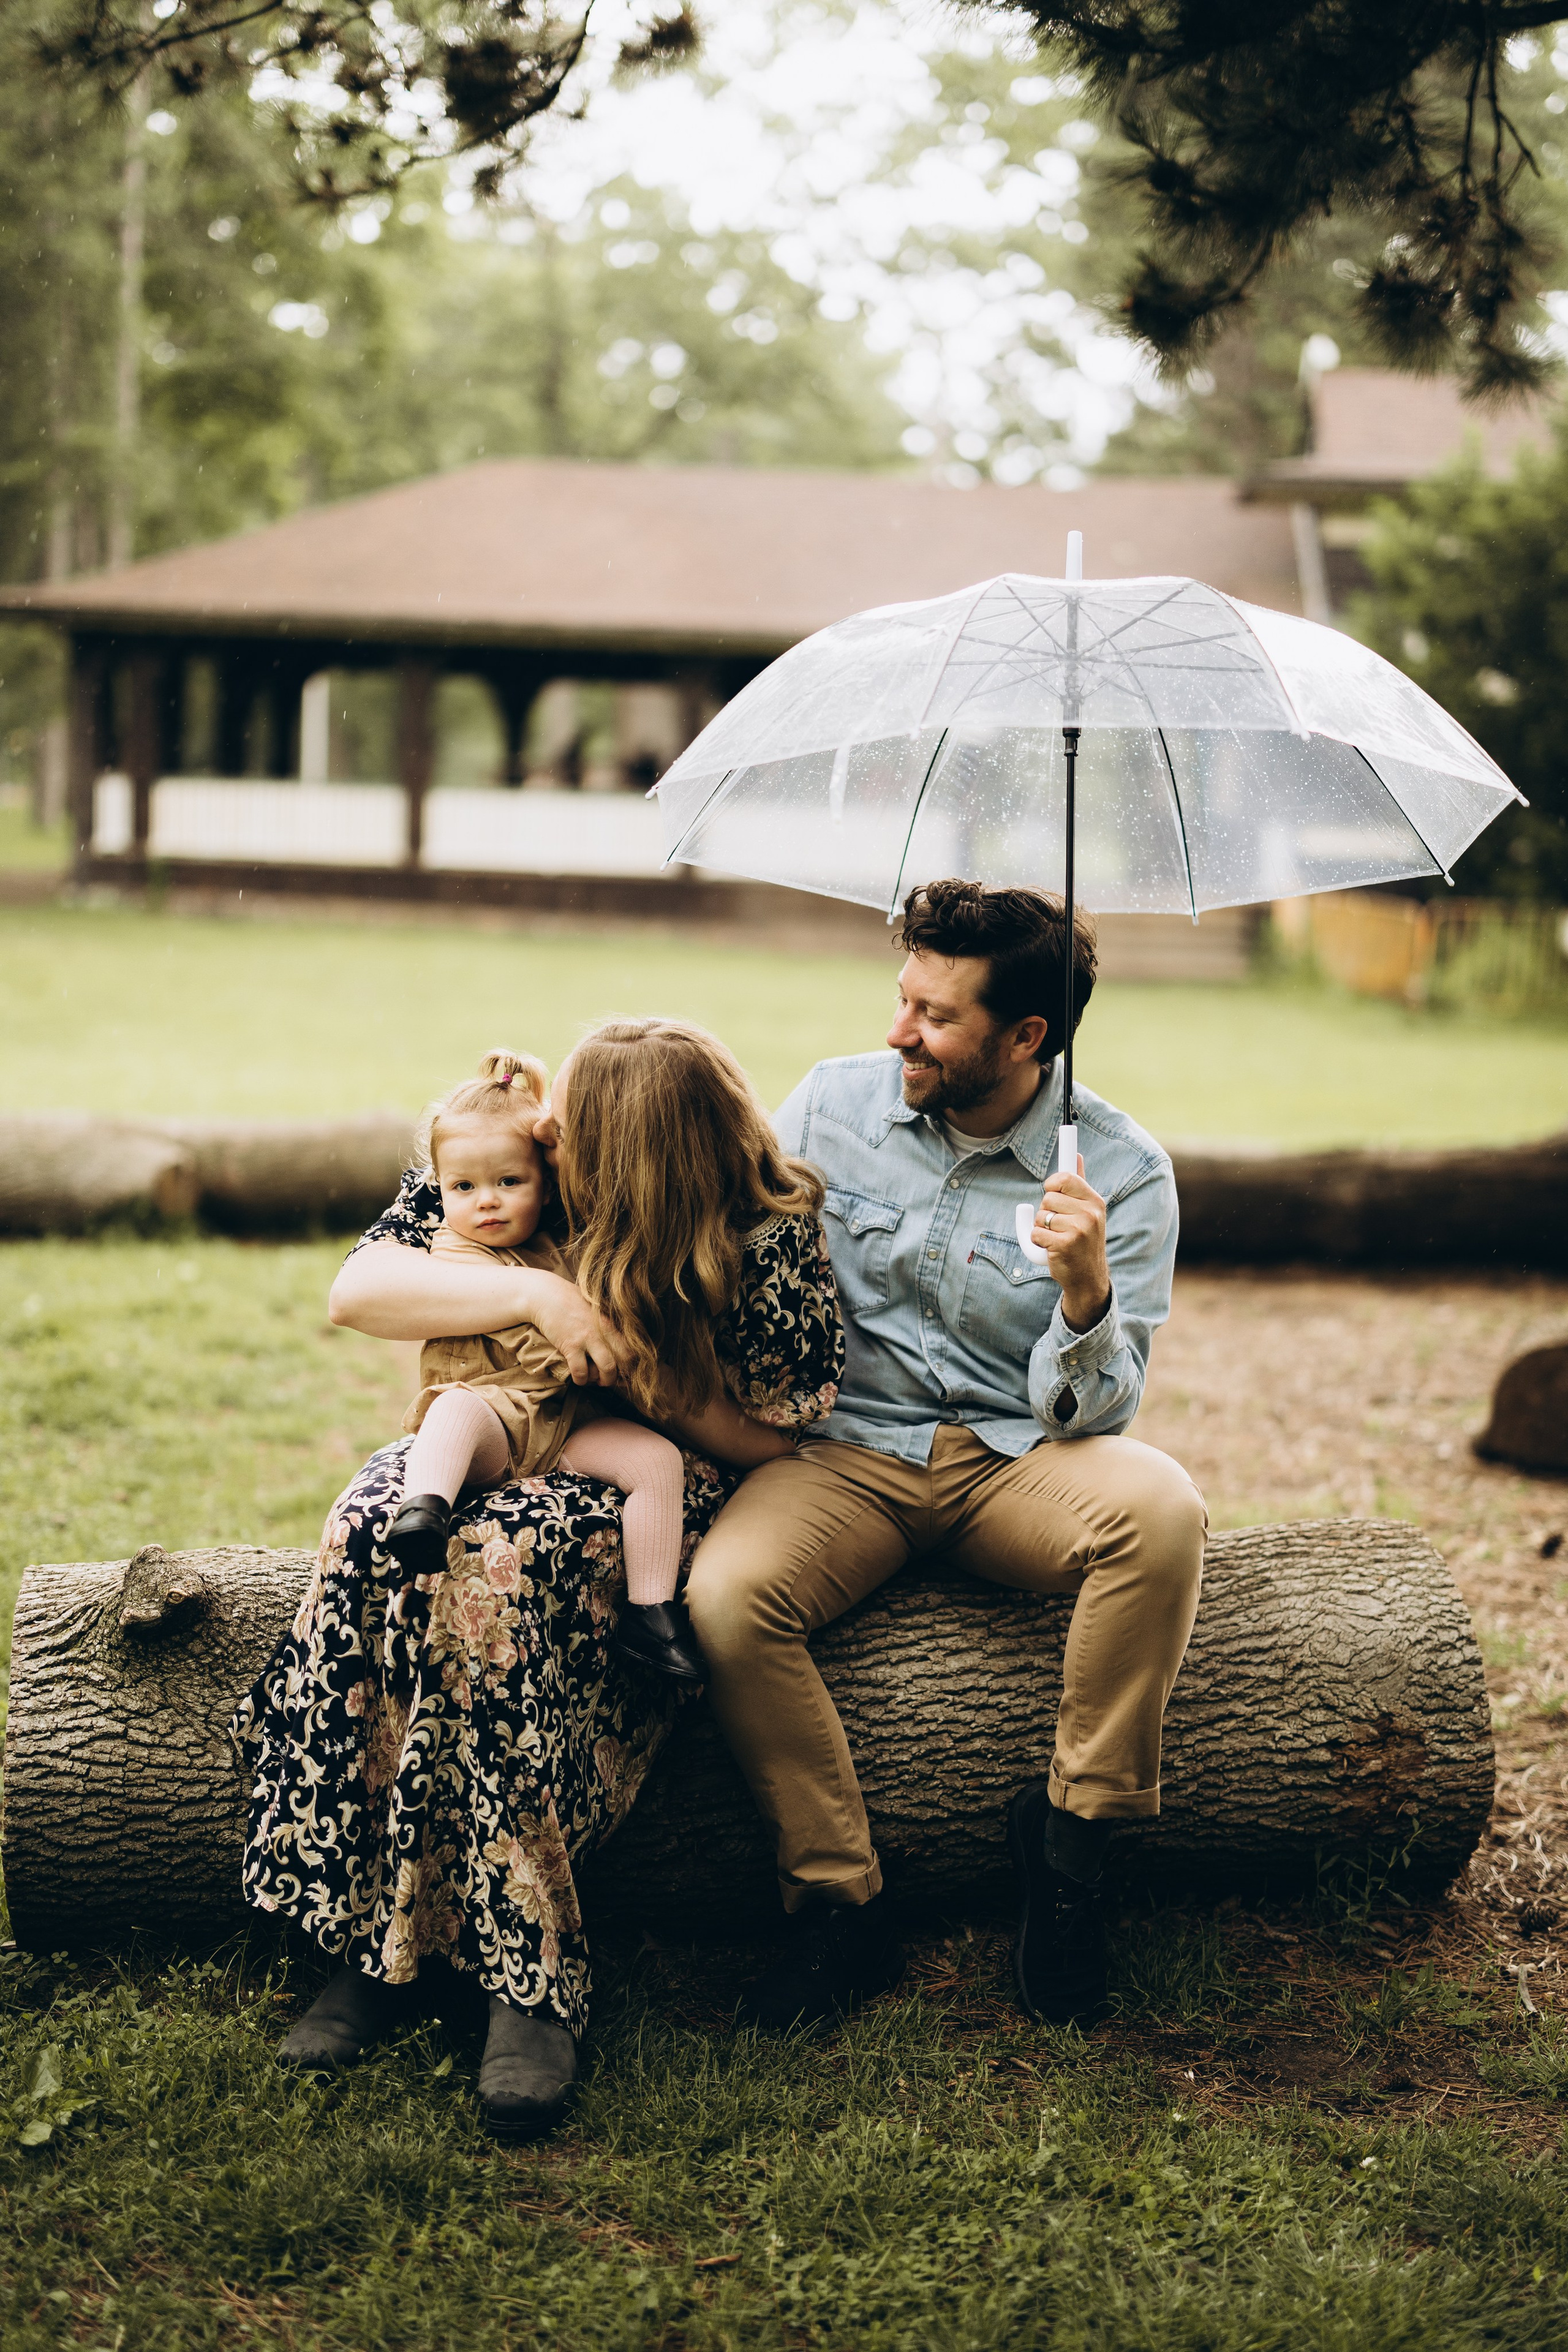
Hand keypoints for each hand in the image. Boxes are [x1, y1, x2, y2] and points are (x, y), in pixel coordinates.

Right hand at [519, 1270, 630, 1385]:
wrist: (545, 1296)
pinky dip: (581, 1380)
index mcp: (609, 1324)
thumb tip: (612, 1339)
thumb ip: (604, 1324)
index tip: (619, 1370)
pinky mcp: (570, 1346)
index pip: (630, 1348)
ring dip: (601, 1380)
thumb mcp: (592, 1309)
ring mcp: (587, 1339)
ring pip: (607, 1369)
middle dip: (618, 1374)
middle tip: (607, 1378)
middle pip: (624, 1360)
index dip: (628, 1364)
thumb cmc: (568, 1300)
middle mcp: (602, 1332)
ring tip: (593, 1378)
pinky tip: (578, 1378)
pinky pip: (581, 1372)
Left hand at [1031, 1157, 1110, 1333]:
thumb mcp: (1088, 1210)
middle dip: (1046, 1211)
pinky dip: (1038, 1242)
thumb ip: (1080, 1184)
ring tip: (1057, 1238)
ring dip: (1041, 1228)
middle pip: (1048, 1198)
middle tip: (1058, 1225)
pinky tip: (1052, 1249)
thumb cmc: (1083, 1240)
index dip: (1052, 1184)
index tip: (1051, 1189)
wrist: (1088, 1277)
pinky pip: (1036, 1234)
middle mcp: (1090, 1214)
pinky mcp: (1064, 1245)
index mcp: (1095, 1202)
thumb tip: (1076, 1155)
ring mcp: (1078, 1230)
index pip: (1065, 1178)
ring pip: (1040, 1216)